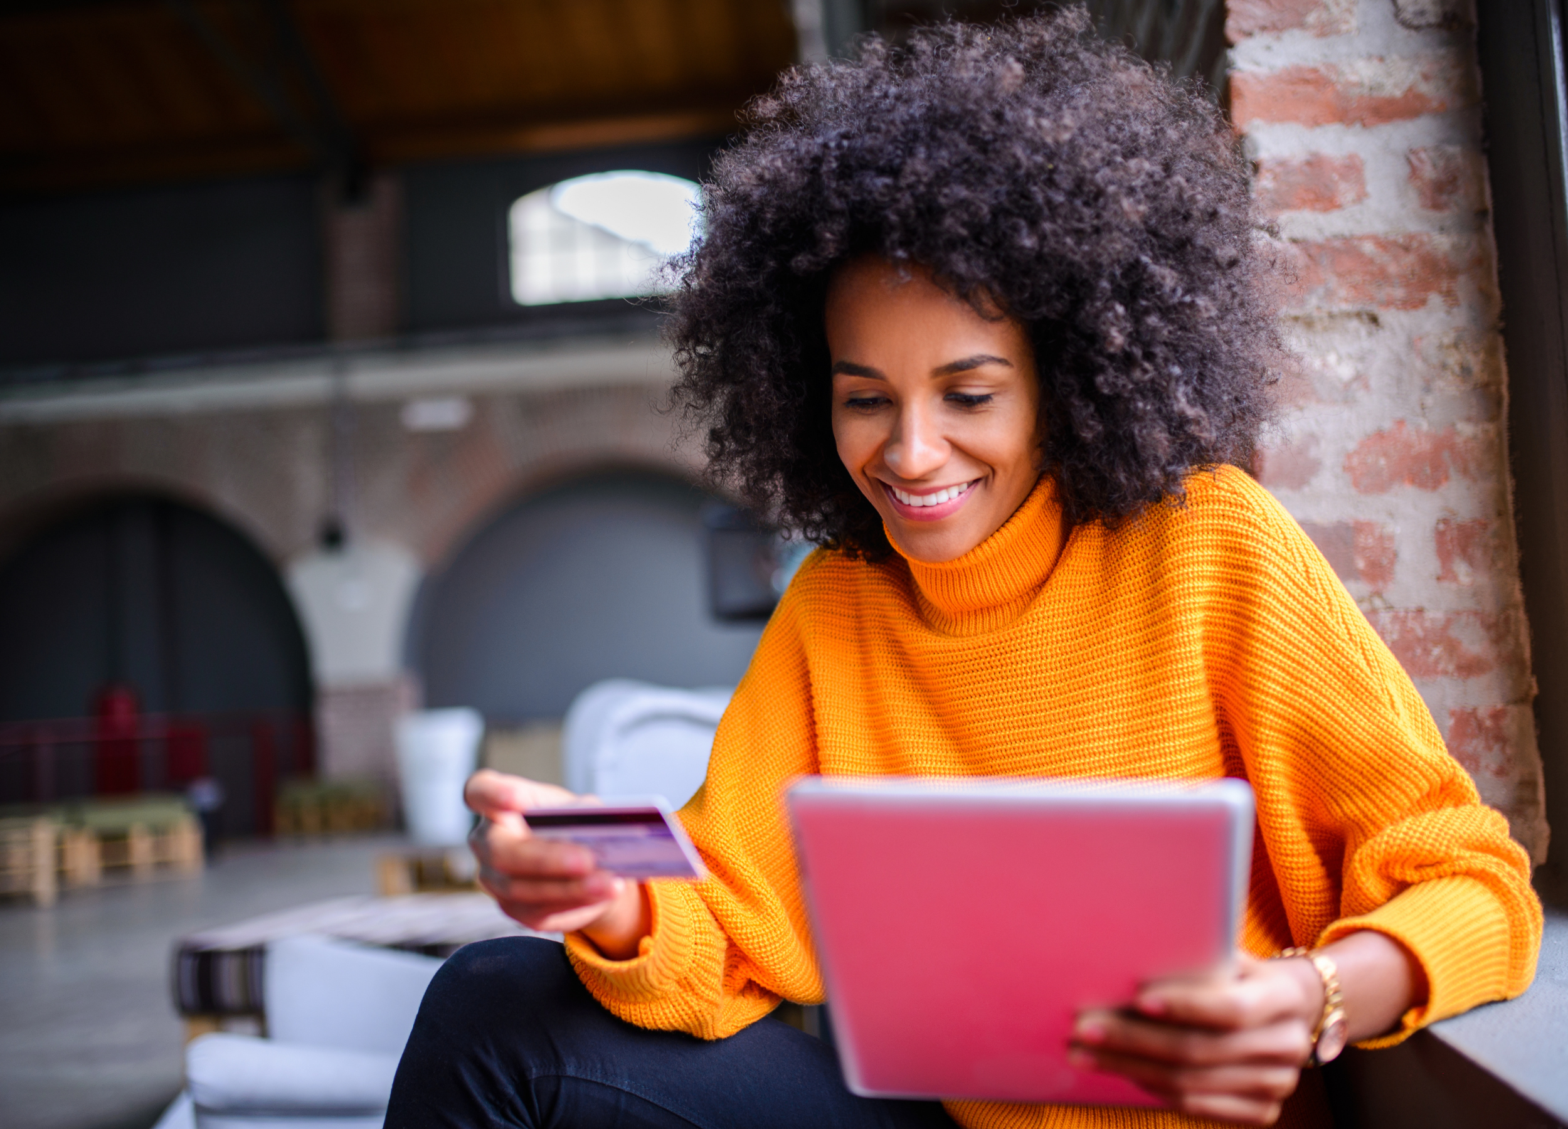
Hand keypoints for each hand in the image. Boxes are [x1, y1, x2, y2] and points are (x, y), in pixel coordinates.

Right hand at [465, 769, 647, 953]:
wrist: (581, 862)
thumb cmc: (572, 823)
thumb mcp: (579, 809)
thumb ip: (582, 813)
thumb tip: (597, 826)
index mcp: (496, 801)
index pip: (480, 792)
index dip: (493, 795)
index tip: (516, 799)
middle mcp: (486, 841)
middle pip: (502, 852)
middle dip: (546, 858)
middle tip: (586, 860)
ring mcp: (494, 879)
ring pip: (522, 890)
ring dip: (570, 888)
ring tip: (608, 883)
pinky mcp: (513, 909)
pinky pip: (539, 912)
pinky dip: (575, 903)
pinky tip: (603, 895)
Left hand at [1070, 954, 1319, 1125]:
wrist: (1288, 1010)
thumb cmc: (1239, 972)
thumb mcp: (1229, 955)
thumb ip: (1196, 957)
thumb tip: (1130, 951)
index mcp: (1284, 997)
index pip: (1232, 1007)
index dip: (1185, 1005)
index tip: (1137, 999)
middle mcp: (1288, 1046)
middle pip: (1199, 1050)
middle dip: (1133, 1040)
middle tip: (1084, 1029)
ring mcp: (1278, 1085)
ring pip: (1189, 1083)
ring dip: (1129, 1068)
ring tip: (1085, 1053)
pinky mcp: (1261, 1112)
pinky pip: (1194, 1105)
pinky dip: (1152, 1087)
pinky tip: (1120, 1070)